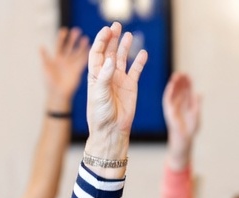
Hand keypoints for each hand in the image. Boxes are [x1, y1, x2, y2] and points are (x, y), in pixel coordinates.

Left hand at [42, 27, 89, 110]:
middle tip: (77, 30)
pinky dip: (86, 56)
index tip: (64, 30)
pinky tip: (90, 49)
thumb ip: (44, 57)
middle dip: (73, 39)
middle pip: (70, 47)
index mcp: (56, 59)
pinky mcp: (77, 71)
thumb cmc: (49, 82)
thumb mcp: (45, 68)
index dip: (62, 38)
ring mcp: (72, 65)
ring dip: (81, 46)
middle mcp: (65, 60)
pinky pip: (82, 62)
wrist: (57, 94)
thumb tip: (40, 46)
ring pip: (77, 53)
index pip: (59, 45)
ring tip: (86, 38)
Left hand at [83, 22, 146, 159]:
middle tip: (116, 26)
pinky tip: (143, 53)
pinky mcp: (131, 86)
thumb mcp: (99, 94)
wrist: (112, 130)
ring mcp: (119, 80)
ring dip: (124, 46)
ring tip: (128, 34)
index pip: (97, 53)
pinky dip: (140, 62)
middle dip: (112, 38)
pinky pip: (136, 70)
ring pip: (122, 58)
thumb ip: (105, 76)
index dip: (101, 41)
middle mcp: (107, 75)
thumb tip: (111, 59)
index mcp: (95, 75)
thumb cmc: (100, 114)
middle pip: (109, 52)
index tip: (107, 31)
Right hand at [162, 72, 200, 167]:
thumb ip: (197, 103)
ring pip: (172, 92)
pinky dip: (168, 92)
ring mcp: (173, 106)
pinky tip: (170, 86)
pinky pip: (167, 100)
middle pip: (179, 89)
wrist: (185, 139)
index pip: (186, 89)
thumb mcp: (196, 114)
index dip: (187, 82)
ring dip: (173, 84)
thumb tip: (200, 93)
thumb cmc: (190, 128)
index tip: (188, 75)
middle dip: (180, 81)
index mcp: (186, 103)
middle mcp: (179, 103)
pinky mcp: (168, 111)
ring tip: (175, 76)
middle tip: (181, 73)